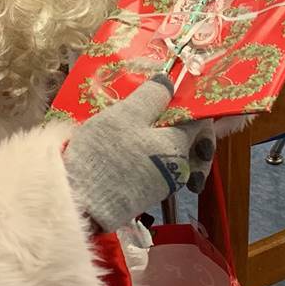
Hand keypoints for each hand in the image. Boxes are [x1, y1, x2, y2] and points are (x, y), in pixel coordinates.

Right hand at [62, 76, 216, 231]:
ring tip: (137, 130)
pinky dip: (149, 156)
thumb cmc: (105, 156)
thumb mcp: (125, 116)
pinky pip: (157, 168)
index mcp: (179, 145)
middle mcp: (179, 168)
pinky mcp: (146, 195)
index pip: (201, 122)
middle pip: (191, 141)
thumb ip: (151, 96)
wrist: (83, 204)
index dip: (191, 106)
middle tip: (156, 113)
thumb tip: (169, 81)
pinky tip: (129, 150)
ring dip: (159, 140)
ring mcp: (164, 185)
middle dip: (177, 125)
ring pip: (172, 154)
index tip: (176, 97)